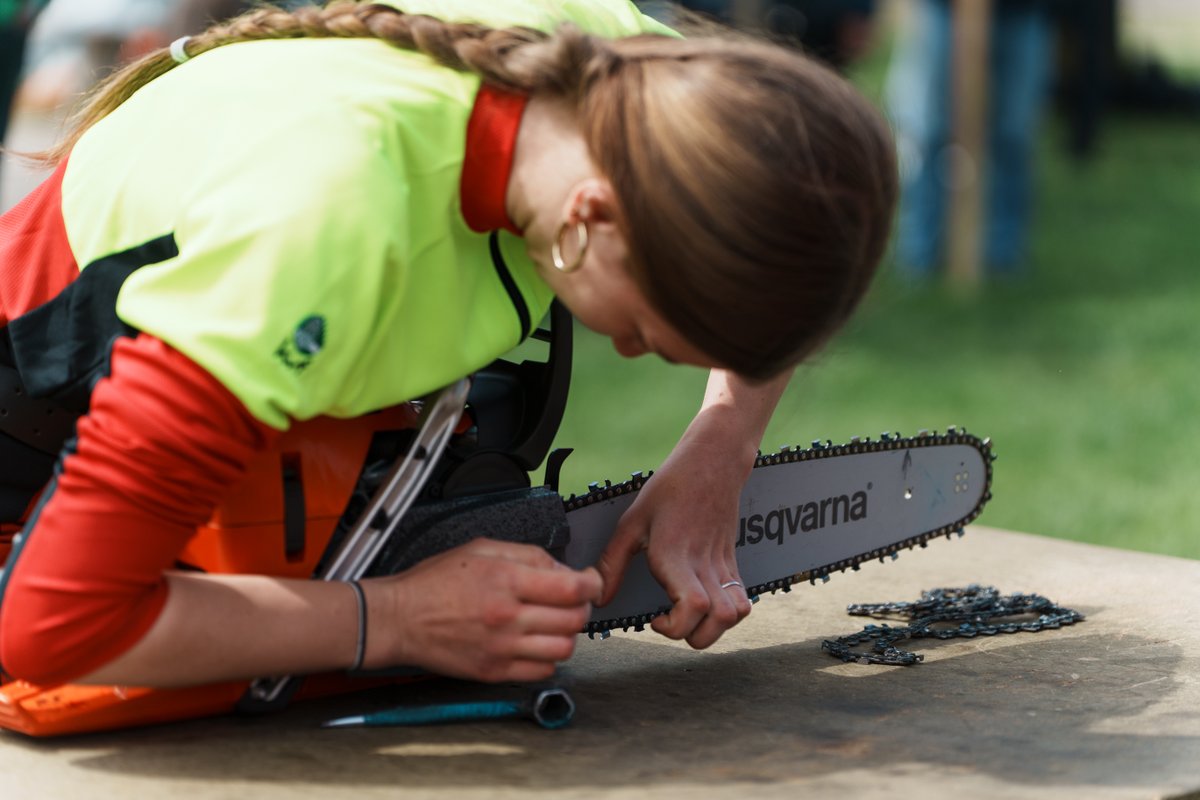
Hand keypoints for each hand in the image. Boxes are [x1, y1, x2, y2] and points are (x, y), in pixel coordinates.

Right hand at [367, 539, 600, 682]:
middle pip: (573, 619)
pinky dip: (549, 658)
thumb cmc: (434, 582)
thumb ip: (527, 555)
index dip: (591, 584)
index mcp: (506, 580)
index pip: (571, 587)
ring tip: (555, 624)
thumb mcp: (481, 549)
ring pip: (564, 648)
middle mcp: (507, 616)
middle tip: (573, 602)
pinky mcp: (494, 671)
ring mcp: (502, 648)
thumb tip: (562, 568)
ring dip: (567, 635)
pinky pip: (543, 671)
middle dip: (581, 608)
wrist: (399, 619)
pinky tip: (537, 644)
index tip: (591, 582)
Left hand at [595, 437, 752, 649]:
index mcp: (677, 556)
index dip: (675, 627)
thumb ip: (613, 562)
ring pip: (736, 614)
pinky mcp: (734, 562)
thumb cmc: (670, 488)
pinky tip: (705, 604)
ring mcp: (724, 564)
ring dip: (715, 628)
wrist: (713, 462)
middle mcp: (704, 565)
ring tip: (689, 617)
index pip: (692, 608)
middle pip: (718, 621)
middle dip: (693, 637)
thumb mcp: (632, 522)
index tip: (655, 619)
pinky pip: (743, 599)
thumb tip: (599, 599)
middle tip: (670, 622)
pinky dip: (728, 614)